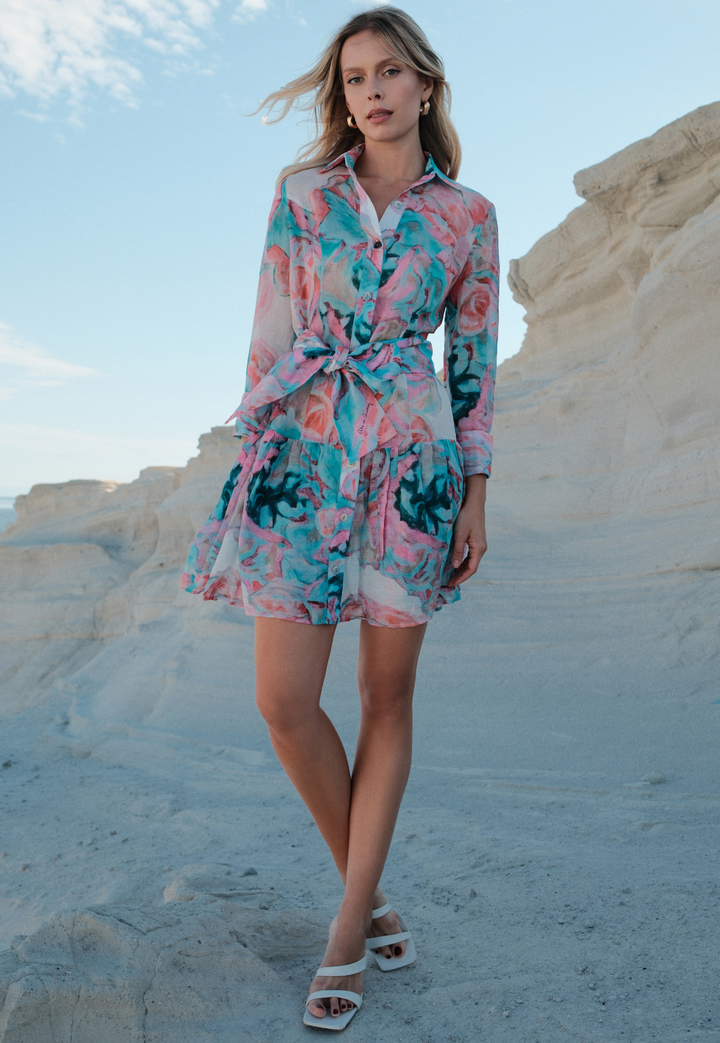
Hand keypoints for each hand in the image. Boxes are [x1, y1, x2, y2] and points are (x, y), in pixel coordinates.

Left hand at [447, 473, 487, 588]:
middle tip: (448, 583)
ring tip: (450, 576)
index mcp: (479, 548)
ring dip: (461, 570)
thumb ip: (458, 550)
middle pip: (471, 567)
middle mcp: (481, 549)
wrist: (474, 504)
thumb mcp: (459, 534)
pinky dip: (463, 562)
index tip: (451, 584)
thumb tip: (454, 566)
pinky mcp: (476, 542)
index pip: (471, 569)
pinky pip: (470, 556)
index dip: (461, 578)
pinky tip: (455, 565)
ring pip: (471, 562)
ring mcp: (480, 545)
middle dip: (460, 576)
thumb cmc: (466, 517)